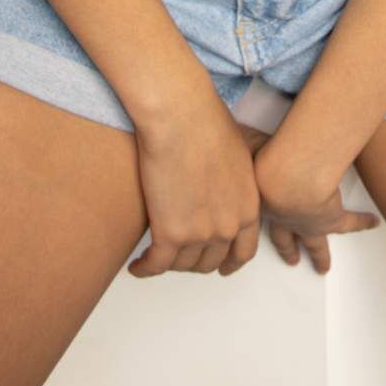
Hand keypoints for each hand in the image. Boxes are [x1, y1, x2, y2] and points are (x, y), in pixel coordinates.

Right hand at [127, 94, 262, 279]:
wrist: (182, 117)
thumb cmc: (206, 122)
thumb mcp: (236, 155)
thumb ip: (233, 182)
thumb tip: (220, 186)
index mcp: (248, 206)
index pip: (244, 251)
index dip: (230, 263)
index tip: (222, 267)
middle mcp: (228, 226)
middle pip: (210, 262)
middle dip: (195, 261)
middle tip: (180, 254)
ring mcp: (200, 234)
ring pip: (182, 265)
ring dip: (168, 264)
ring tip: (155, 256)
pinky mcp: (170, 234)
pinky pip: (155, 265)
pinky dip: (144, 269)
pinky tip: (136, 266)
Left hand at [251, 136, 380, 274]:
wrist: (288, 180)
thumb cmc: (264, 164)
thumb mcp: (249, 148)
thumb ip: (242, 141)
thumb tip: (233, 129)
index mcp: (263, 204)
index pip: (259, 212)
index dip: (257, 218)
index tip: (259, 224)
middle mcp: (284, 219)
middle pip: (286, 240)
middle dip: (288, 250)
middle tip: (292, 260)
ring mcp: (307, 224)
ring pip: (315, 244)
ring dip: (320, 254)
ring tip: (324, 266)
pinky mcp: (331, 220)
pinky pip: (350, 224)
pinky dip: (362, 222)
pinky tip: (372, 223)